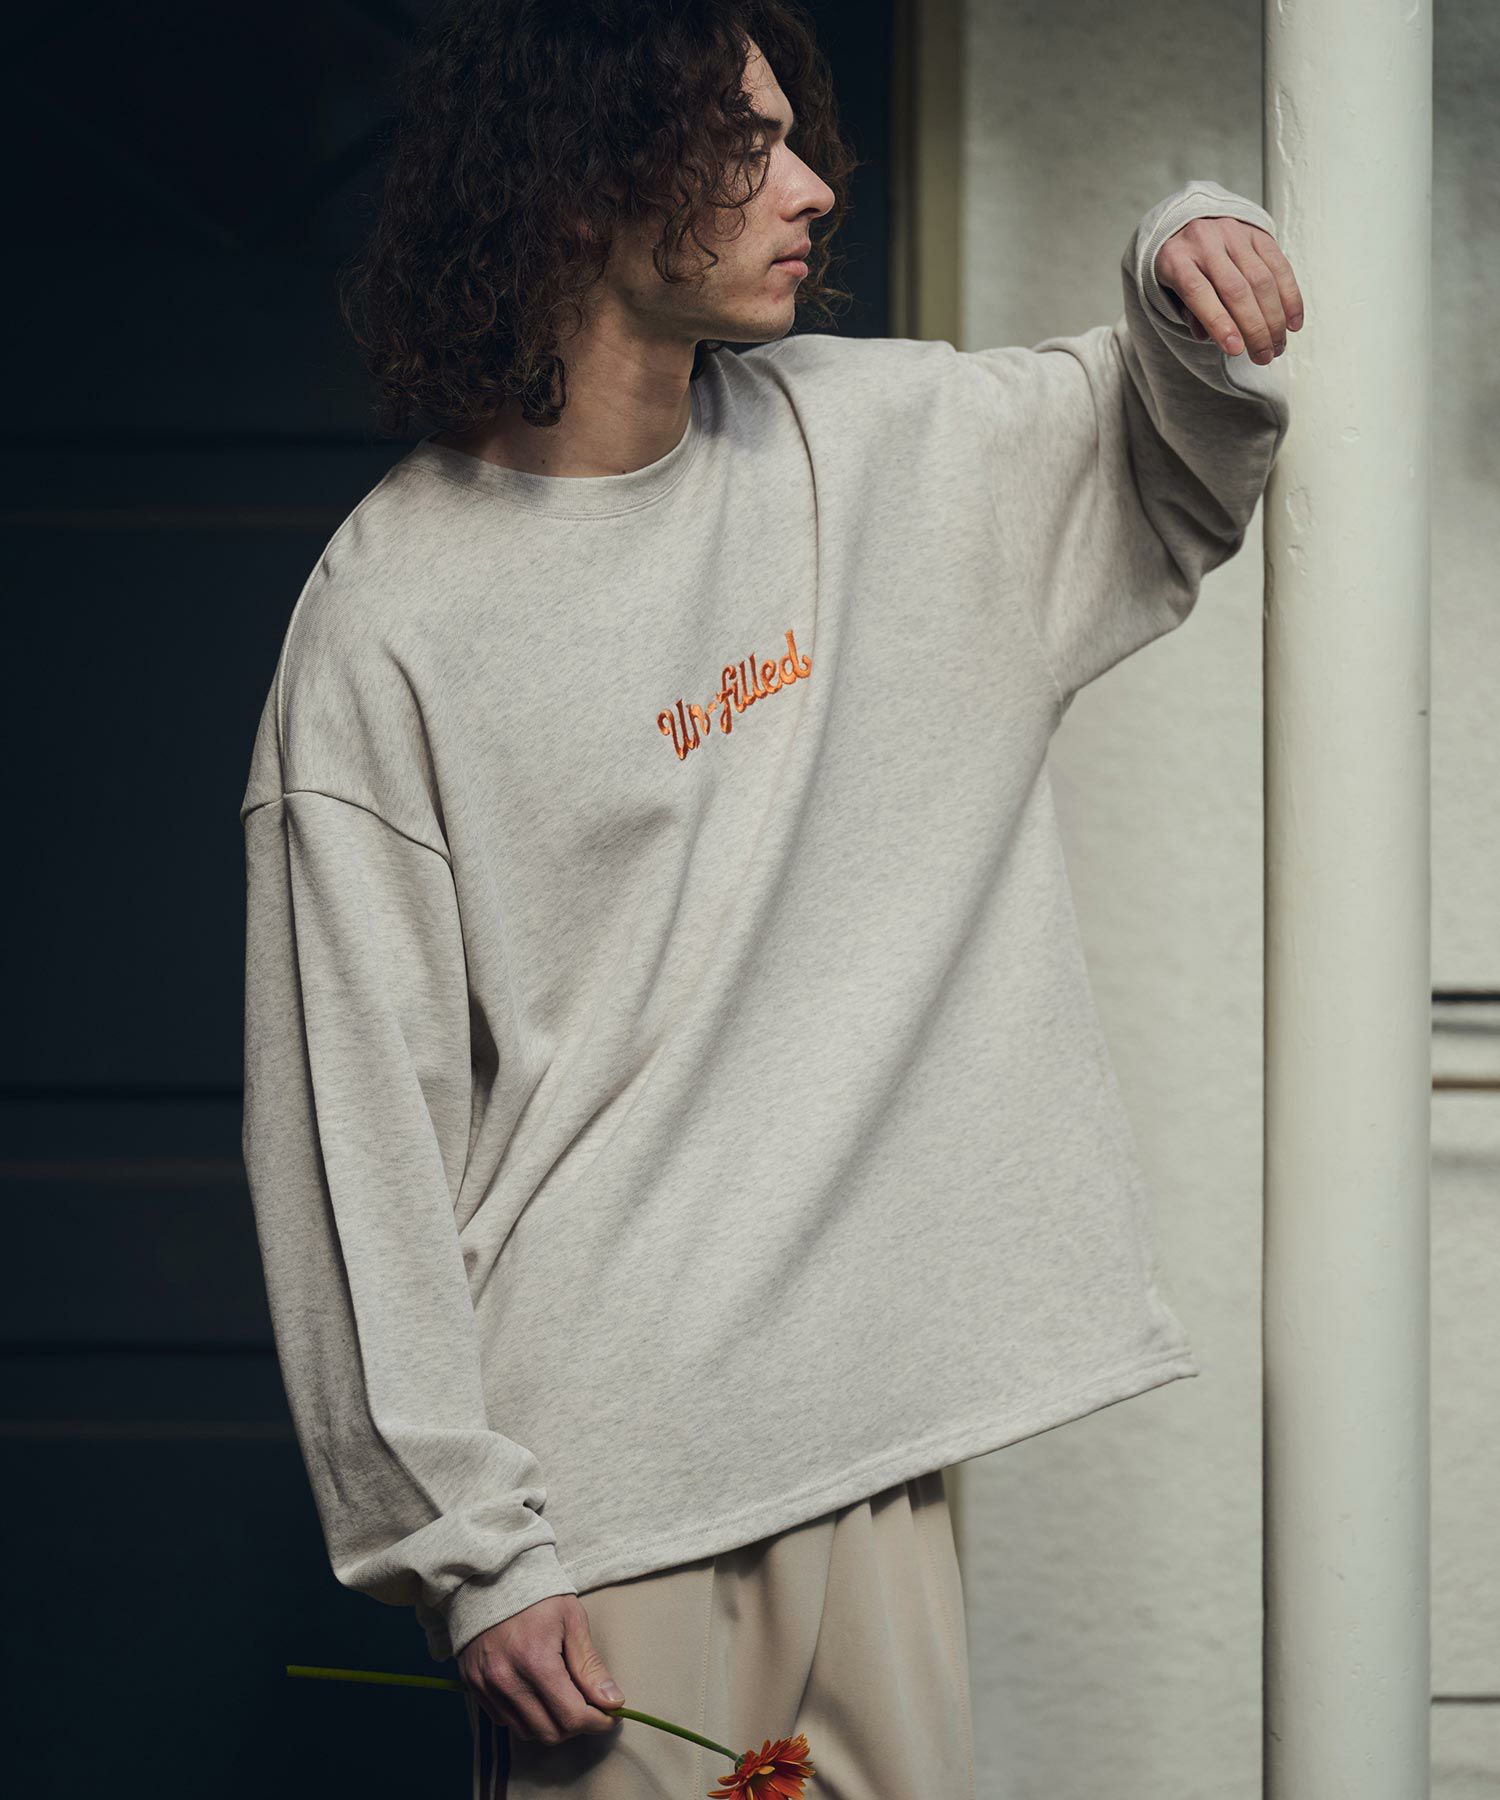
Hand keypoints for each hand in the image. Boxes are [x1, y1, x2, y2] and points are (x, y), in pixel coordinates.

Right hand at [457, 1592, 624, 1745]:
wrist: (491, 1577)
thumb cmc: (538, 1595)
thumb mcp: (572, 1620)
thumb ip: (590, 1665)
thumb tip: (612, 1702)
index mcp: (535, 1660)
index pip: (572, 1716)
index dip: (598, 1722)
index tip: (611, 1716)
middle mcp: (507, 1679)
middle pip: (550, 1732)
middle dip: (576, 1725)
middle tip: (590, 1707)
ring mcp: (486, 1685)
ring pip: (527, 1732)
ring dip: (551, 1724)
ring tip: (563, 1698)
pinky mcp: (473, 1686)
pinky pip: (504, 1720)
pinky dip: (525, 1716)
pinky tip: (536, 1693)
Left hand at [1155, 214, 1304, 363]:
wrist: (1186, 222)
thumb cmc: (1179, 267)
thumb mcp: (1170, 290)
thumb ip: (1189, 313)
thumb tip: (1211, 339)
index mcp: (1177, 260)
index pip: (1199, 293)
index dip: (1219, 323)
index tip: (1236, 349)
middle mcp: (1206, 242)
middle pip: (1236, 289)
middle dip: (1254, 328)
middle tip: (1264, 356)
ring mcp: (1234, 234)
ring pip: (1262, 279)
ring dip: (1275, 318)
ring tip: (1278, 346)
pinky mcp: (1257, 232)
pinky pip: (1279, 266)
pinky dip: (1290, 297)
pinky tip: (1293, 322)